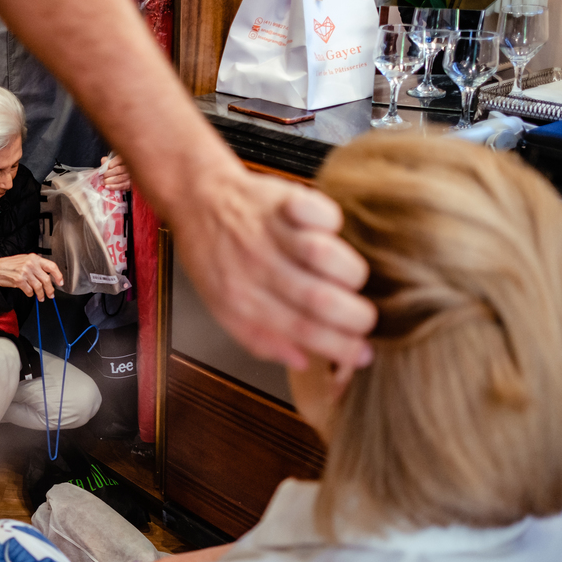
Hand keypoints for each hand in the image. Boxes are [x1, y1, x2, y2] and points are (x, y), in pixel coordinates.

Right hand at [0, 254, 63, 300]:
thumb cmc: (9, 265)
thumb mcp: (25, 260)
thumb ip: (37, 266)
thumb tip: (48, 276)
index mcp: (34, 258)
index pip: (52, 266)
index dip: (58, 275)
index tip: (60, 282)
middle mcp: (31, 264)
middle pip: (46, 279)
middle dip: (50, 290)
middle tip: (51, 295)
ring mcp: (25, 272)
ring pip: (39, 287)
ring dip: (40, 294)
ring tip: (40, 297)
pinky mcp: (19, 280)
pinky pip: (29, 291)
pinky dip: (30, 294)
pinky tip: (29, 292)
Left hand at [101, 155, 130, 190]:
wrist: (121, 177)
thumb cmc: (114, 168)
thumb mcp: (110, 162)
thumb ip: (106, 161)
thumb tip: (102, 165)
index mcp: (123, 160)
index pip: (119, 160)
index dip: (111, 164)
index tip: (106, 168)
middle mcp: (128, 167)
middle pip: (118, 170)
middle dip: (108, 174)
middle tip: (102, 177)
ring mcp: (129, 176)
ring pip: (119, 178)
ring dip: (109, 181)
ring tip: (103, 182)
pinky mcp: (129, 184)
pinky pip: (121, 186)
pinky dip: (113, 187)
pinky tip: (107, 187)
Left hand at [175, 165, 375, 369]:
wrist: (196, 199)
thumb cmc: (213, 256)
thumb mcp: (223, 307)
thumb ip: (260, 339)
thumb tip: (302, 362)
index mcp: (243, 300)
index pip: (301, 330)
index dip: (340, 346)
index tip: (363, 354)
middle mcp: (257, 267)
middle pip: (319, 297)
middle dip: (356, 316)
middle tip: (365, 318)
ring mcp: (270, 232)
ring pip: (323, 254)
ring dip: (349, 271)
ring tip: (350, 279)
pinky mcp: (282, 199)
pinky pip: (320, 212)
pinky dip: (333, 222)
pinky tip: (329, 232)